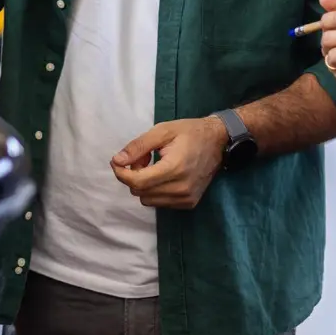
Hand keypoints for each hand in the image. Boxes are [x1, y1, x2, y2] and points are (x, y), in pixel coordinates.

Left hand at [110, 117, 227, 208]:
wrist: (218, 141)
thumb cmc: (189, 132)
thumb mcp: (162, 131)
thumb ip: (138, 146)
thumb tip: (117, 161)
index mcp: (174, 168)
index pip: (137, 182)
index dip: (121, 173)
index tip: (117, 162)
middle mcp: (181, 188)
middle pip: (140, 192)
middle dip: (133, 175)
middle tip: (142, 158)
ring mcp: (186, 198)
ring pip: (148, 200)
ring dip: (144, 185)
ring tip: (154, 166)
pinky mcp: (189, 203)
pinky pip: (160, 203)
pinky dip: (155, 191)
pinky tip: (164, 175)